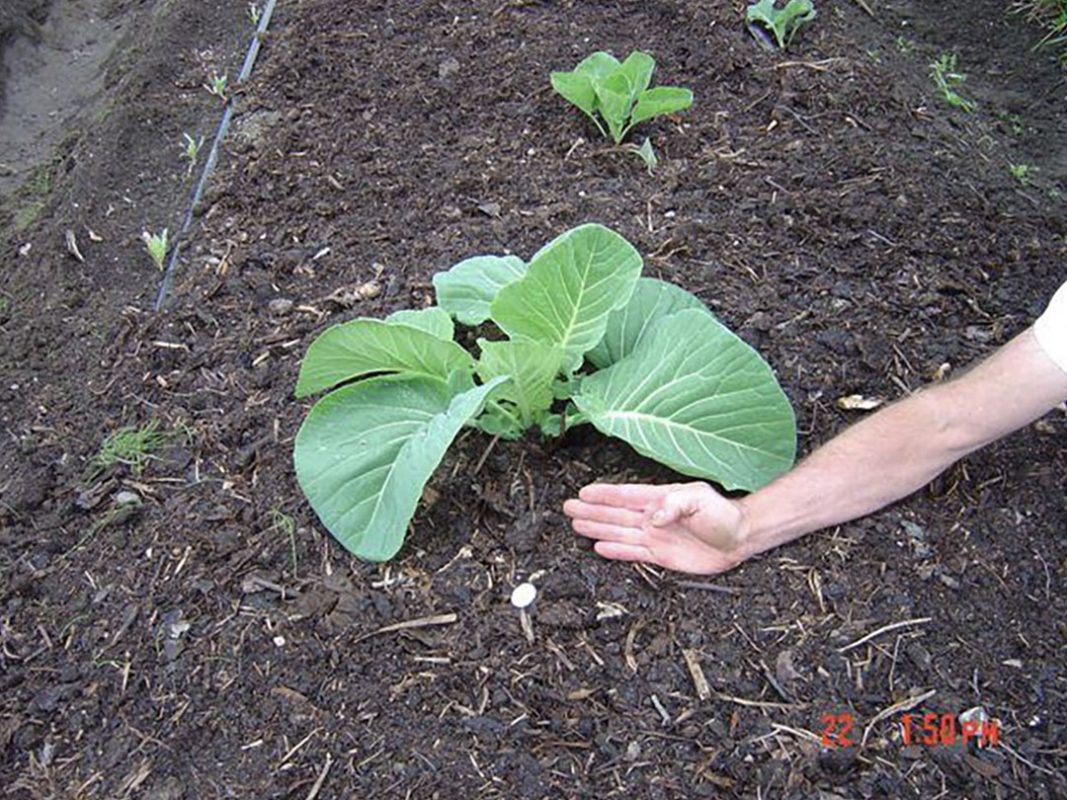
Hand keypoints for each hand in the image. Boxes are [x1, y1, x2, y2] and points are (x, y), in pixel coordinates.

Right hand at [562, 482, 750, 573]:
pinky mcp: (660, 555)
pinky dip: (615, 551)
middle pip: (615, 514)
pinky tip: (599, 547)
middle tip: (568, 507)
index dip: (604, 495)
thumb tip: (652, 517)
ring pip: (619, 532)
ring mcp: (655, 536)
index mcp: (660, 498)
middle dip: (591, 510)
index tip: (584, 493)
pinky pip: (632, 553)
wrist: (739, 538)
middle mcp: (653, 517)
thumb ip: (675, 505)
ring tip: (577, 525)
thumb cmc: (722, 514)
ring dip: (597, 529)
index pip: (625, 496)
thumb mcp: (701, 500)